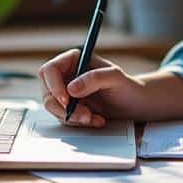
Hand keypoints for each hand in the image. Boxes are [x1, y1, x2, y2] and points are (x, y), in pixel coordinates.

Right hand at [36, 48, 152, 126]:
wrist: (134, 104)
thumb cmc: (127, 86)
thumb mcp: (115, 78)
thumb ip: (94, 78)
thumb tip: (71, 89)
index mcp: (73, 60)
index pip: (50, 70)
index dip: (54, 85)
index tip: (66, 100)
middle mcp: (66, 75)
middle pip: (48, 92)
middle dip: (63, 107)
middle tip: (84, 115)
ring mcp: (66, 92)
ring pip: (54, 108)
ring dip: (73, 117)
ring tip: (94, 118)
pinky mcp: (70, 108)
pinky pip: (64, 118)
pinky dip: (79, 122)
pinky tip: (96, 120)